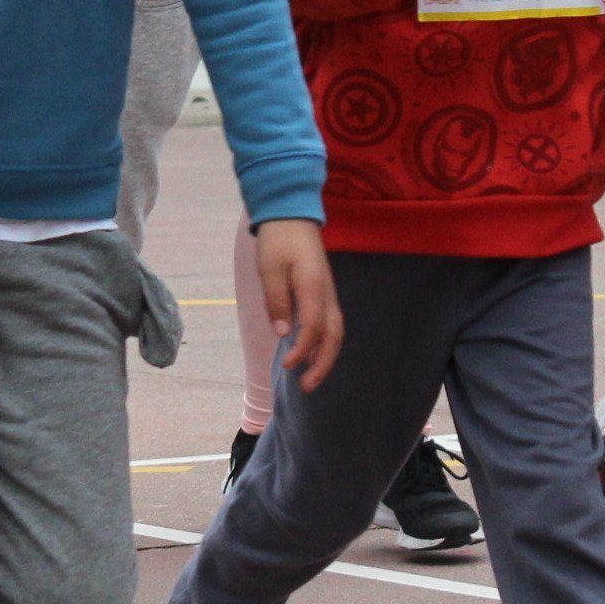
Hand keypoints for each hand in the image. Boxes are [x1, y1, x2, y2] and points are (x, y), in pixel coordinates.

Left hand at [252, 217, 343, 391]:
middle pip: (334, 335)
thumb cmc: (278, 241)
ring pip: (335, 331)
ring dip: (325, 357)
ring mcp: (328, 293)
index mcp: (313, 286)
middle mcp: (327, 293)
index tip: (289, 365)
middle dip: (323, 364)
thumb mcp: (269, 269)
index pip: (314, 327)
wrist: (292, 216)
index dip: (303, 350)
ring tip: (310, 378)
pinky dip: (324, 343)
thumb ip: (276, 301)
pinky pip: (330, 323)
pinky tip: (310, 355)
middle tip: (307, 387)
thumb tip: (283, 333)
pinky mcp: (324, 293)